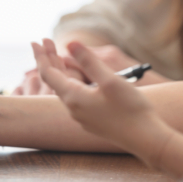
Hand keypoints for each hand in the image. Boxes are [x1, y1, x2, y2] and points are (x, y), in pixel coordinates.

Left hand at [32, 38, 168, 152]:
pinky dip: (69, 83)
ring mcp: (81, 117)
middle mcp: (73, 109)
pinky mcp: (91, 121)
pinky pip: (73, 98)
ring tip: (55, 56)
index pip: (48, 73)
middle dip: (48, 59)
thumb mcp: (110, 80)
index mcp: (73, 98)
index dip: (41, 55)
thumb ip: (89, 61)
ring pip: (63, 90)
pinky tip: (73, 79)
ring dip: (59, 71)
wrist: (146, 140)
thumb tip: (70, 42)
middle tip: (43, 42)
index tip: (36, 40)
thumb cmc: (130, 109)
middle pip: (53, 81)